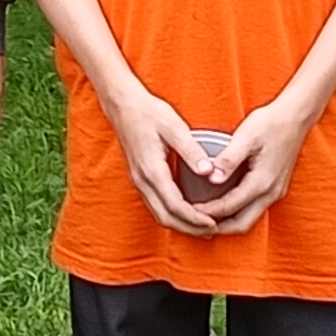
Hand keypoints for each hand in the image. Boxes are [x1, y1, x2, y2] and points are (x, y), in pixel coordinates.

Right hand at [102, 88, 228, 232]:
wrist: (122, 104)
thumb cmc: (148, 112)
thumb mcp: (174, 126)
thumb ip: (191, 150)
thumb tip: (208, 171)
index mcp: (152, 170)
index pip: (175, 205)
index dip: (195, 218)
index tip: (213, 223)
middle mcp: (142, 180)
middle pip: (165, 217)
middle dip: (189, 228)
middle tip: (212, 231)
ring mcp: (138, 180)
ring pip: (158, 214)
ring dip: (180, 224)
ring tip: (202, 227)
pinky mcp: (139, 178)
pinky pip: (154, 205)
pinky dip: (171, 215)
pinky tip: (186, 212)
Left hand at [193, 97, 313, 231]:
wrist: (296, 116)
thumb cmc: (270, 123)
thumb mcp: (247, 136)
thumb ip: (229, 159)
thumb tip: (212, 178)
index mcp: (262, 182)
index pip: (229, 206)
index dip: (206, 212)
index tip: (187, 211)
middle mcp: (271, 192)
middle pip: (241, 223)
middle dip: (217, 227)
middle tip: (194, 223)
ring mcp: (275, 191)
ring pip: (249, 219)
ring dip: (227, 222)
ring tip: (204, 218)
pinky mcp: (275, 187)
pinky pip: (254, 209)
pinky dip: (237, 213)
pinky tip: (222, 205)